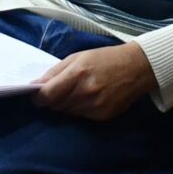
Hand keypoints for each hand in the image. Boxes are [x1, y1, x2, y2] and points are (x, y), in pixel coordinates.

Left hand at [33, 43, 156, 120]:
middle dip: (54, 99)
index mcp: (77, 74)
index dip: (38, 97)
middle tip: (63, 89)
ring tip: (79, 91)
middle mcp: (85, 92)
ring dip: (67, 104)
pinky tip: (90, 98)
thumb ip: (55, 72)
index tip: (37, 96)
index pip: (47, 95)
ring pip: (67, 112)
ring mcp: (95, 107)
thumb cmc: (105, 58)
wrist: (137, 67)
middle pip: (56, 105)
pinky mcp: (103, 116)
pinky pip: (81, 117)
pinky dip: (81, 109)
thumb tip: (35, 86)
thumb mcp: (78, 57)